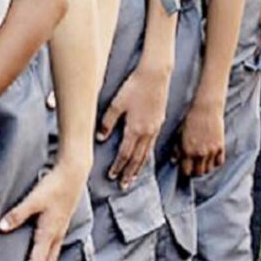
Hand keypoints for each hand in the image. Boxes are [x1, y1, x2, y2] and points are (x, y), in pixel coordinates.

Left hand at [0, 160, 89, 260]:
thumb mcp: (33, 200)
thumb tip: (1, 228)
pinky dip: (48, 258)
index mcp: (48, 233)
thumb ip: (17, 215)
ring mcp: (61, 231)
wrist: (73, 175)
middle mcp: (56, 235)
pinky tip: (43, 256)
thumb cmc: (54, 186)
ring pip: (52, 257)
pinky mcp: (62, 224)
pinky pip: (55, 248)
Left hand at [96, 64, 171, 189]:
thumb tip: (100, 138)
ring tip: (132, 178)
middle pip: (137, 159)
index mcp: (135, 129)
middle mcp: (147, 132)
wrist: (156, 74)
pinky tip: (143, 159)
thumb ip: (107, 122)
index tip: (111, 176)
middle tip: (123, 186)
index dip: (118, 166)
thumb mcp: (116, 103)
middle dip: (129, 173)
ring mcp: (155, 128)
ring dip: (138, 168)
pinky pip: (152, 145)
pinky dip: (146, 156)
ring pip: (146, 154)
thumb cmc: (134, 86)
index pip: (125, 154)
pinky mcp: (160, 122)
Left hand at [177, 101, 224, 176]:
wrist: (206, 108)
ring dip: (204, 168)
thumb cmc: (190, 120)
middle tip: (193, 166)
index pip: (186, 172)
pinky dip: (215, 162)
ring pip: (208, 170)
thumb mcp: (179, 134)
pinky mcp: (220, 147)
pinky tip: (211, 157)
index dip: (185, 172)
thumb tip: (174, 161)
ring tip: (202, 162)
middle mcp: (200, 153)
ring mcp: (211, 151)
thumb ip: (177, 149)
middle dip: (194, 172)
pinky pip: (219, 162)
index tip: (184, 168)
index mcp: (187, 151)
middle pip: (198, 173)